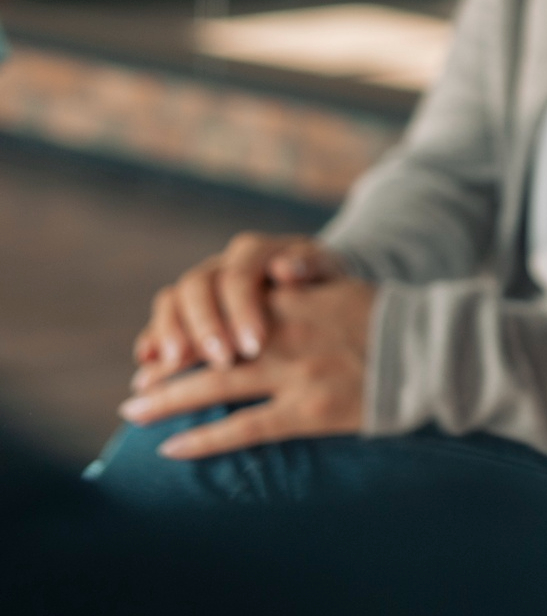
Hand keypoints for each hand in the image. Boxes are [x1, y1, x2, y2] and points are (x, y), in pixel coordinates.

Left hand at [119, 277, 375, 458]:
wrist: (435, 353)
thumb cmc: (392, 322)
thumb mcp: (340, 292)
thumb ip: (299, 293)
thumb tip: (268, 291)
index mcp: (292, 302)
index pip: (221, 311)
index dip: (186, 330)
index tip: (164, 347)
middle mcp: (285, 334)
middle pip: (207, 349)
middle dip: (166, 369)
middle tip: (137, 386)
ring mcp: (295, 374)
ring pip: (213, 386)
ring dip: (167, 400)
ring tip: (134, 413)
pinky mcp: (310, 411)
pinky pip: (245, 428)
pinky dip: (204, 439)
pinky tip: (173, 449)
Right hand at [132, 232, 344, 389]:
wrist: (318, 290)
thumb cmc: (326, 286)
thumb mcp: (329, 275)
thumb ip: (311, 268)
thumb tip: (288, 269)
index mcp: (256, 252)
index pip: (240, 274)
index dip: (242, 309)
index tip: (255, 345)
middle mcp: (222, 264)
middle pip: (198, 285)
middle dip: (206, 325)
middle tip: (221, 360)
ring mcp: (201, 286)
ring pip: (173, 299)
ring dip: (171, 331)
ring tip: (176, 363)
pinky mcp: (186, 310)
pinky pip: (161, 320)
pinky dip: (152, 337)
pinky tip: (147, 360)